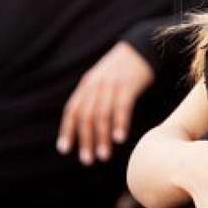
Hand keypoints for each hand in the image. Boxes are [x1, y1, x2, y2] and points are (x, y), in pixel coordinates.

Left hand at [57, 42, 154, 164]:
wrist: (143, 46)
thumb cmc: (123, 67)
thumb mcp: (103, 77)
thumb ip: (94, 95)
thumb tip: (86, 121)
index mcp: (88, 83)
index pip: (72, 109)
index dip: (67, 130)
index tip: (65, 149)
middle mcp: (96, 84)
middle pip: (86, 116)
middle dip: (85, 140)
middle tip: (87, 160)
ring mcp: (112, 85)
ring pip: (102, 115)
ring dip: (101, 138)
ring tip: (103, 156)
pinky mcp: (128, 86)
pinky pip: (121, 108)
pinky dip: (119, 124)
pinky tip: (120, 138)